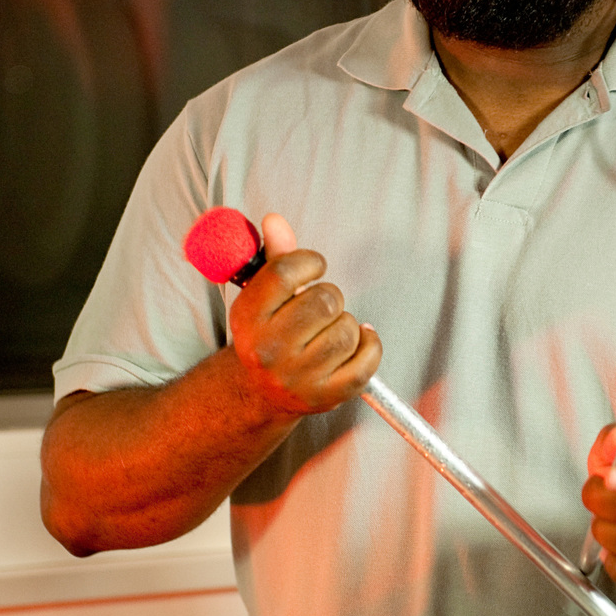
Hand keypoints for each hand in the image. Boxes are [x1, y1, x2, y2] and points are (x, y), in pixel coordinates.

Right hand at [227, 213, 381, 415]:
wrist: (261, 391)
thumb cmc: (267, 334)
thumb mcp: (261, 297)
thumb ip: (274, 257)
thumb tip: (275, 220)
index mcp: (247, 318)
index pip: (285, 272)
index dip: (309, 261)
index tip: (314, 266)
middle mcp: (268, 350)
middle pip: (324, 300)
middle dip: (329, 296)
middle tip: (318, 308)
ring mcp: (298, 377)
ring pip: (347, 329)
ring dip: (345, 324)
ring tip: (328, 331)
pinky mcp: (327, 395)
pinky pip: (367, 358)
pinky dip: (369, 344)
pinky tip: (355, 343)